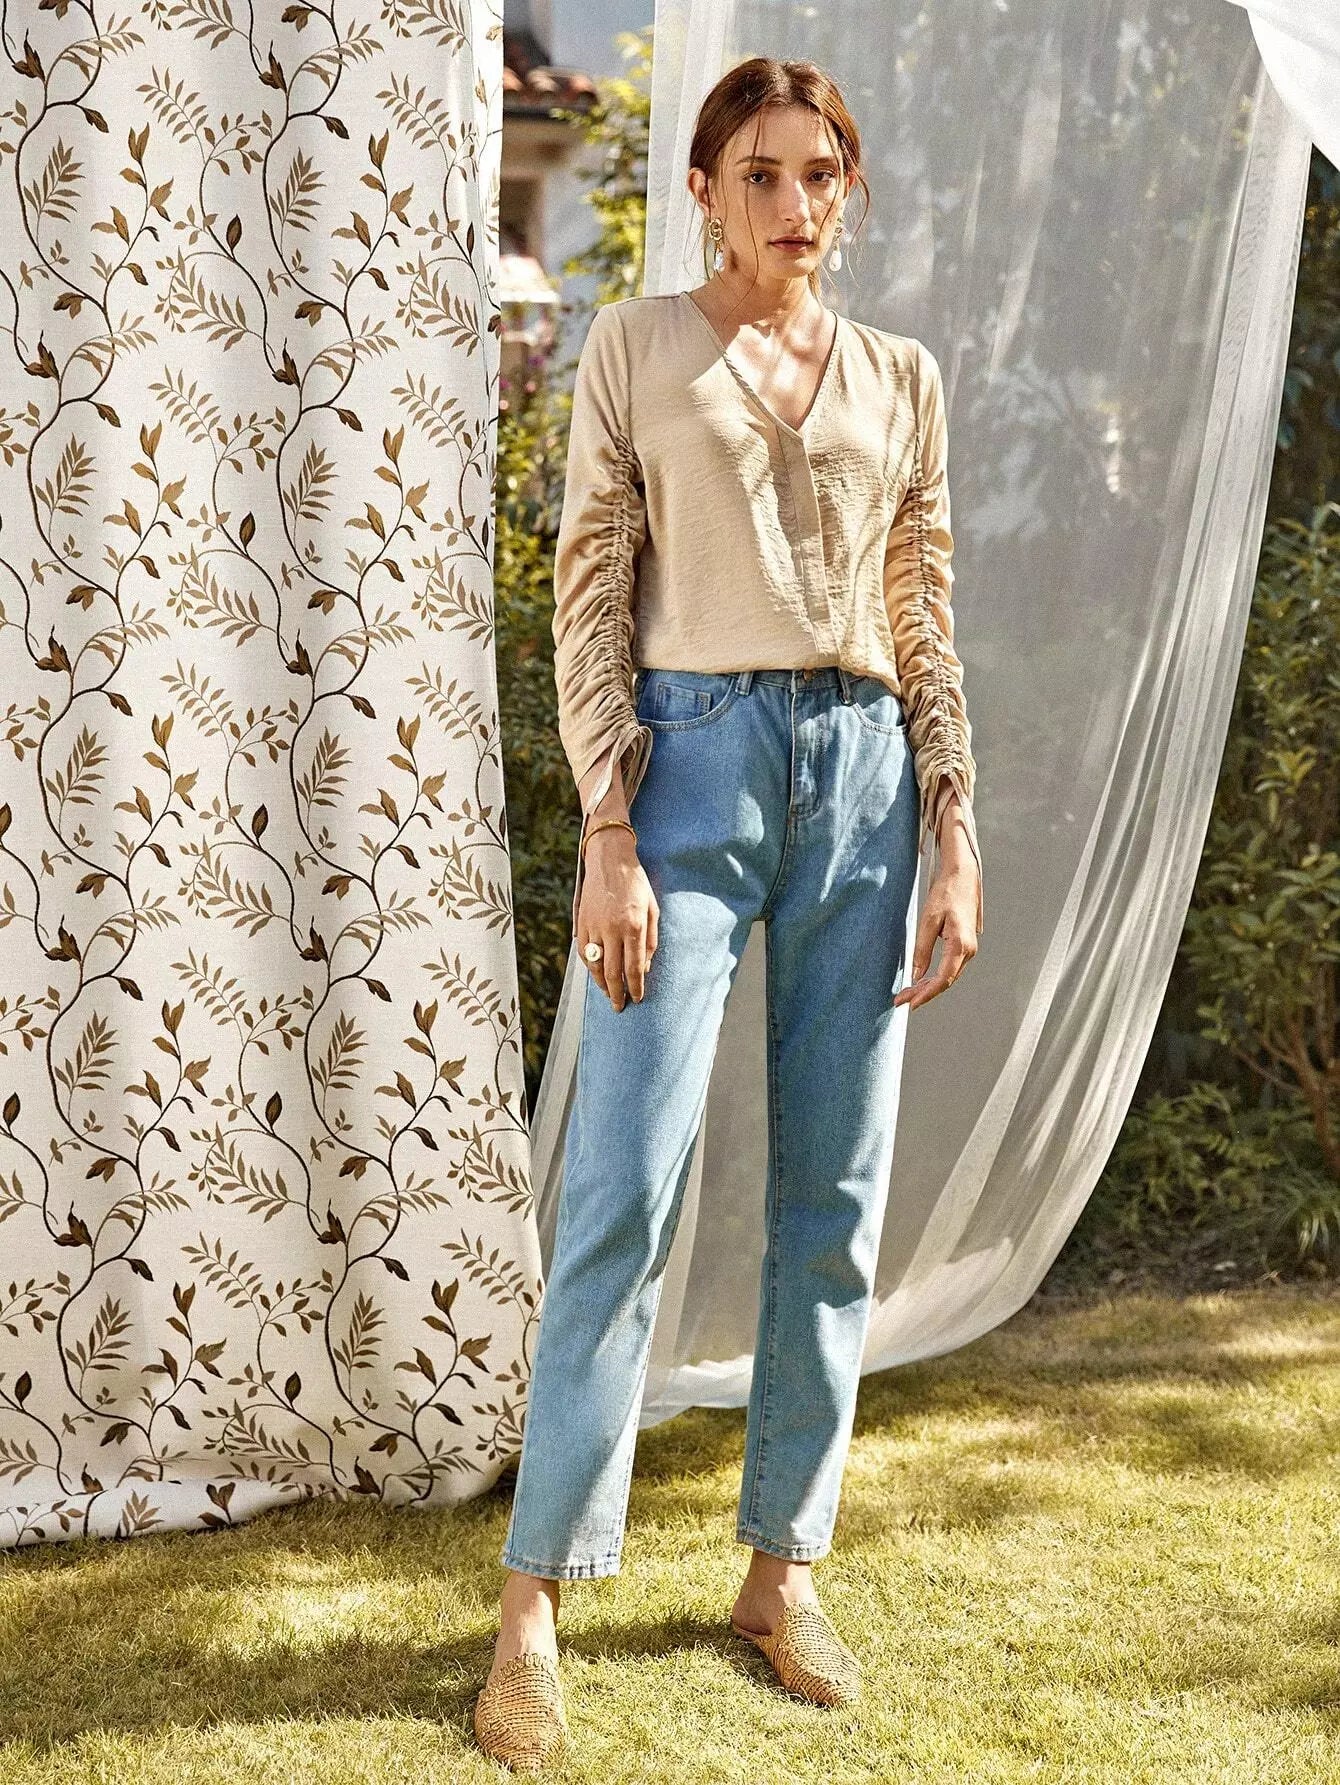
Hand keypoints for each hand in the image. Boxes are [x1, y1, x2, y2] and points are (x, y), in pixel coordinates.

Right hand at [577, 827, 658, 1011]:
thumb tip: (646, 967)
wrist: (609, 859)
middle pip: (613, 972)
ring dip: (601, 984)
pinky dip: (590, 966)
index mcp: (634, 925)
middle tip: (620, 1007)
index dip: (635, 987)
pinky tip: (596, 974)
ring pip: (595, 965)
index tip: (637, 998)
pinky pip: (585, 952)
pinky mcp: (582, 922)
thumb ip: (651, 940)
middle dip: (617, 993)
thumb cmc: (636, 883)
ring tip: (608, 994)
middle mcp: (613, 929)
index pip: (634, 967)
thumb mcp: (653, 909)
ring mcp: (594, 926)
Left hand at [893, 802, 978, 1011]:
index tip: (909, 1003)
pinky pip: (949, 967)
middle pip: (945, 980)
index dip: (926, 994)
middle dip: (923, 993)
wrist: (962, 875)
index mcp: (961, 945)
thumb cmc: (946, 893)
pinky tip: (921, 979)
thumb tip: (916, 975)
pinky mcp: (964, 945)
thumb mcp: (928, 920)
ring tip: (907, 993)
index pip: (943, 979)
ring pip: (948, 975)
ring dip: (928, 986)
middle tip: (900, 1000)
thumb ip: (922, 949)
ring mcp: (969, 948)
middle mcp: (969, 950)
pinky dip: (934, 975)